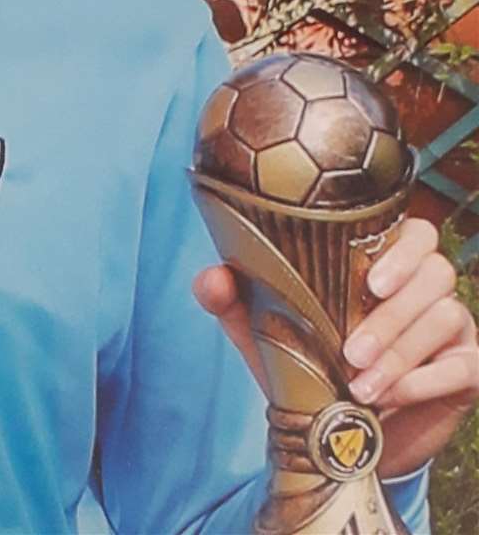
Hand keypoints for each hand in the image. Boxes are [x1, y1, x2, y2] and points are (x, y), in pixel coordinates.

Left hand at [194, 218, 478, 476]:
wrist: (338, 434)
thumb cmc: (304, 364)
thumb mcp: (262, 332)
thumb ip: (233, 299)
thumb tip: (213, 278)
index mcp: (379, 265)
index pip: (413, 232)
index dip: (401, 248)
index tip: (370, 279)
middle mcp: (423, 288)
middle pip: (434, 273)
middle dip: (391, 315)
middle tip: (350, 351)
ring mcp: (452, 326)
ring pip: (445, 316)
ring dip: (400, 352)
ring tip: (359, 385)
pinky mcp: (467, 368)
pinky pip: (461, 364)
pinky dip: (423, 381)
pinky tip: (389, 398)